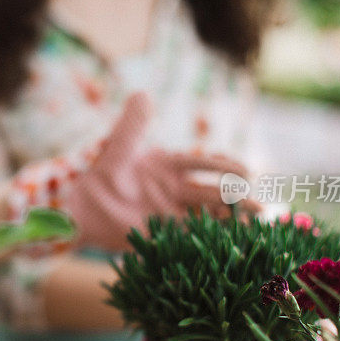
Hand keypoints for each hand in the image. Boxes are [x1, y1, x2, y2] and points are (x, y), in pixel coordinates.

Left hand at [10, 93, 258, 251]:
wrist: (79, 205)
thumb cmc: (96, 172)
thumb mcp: (118, 146)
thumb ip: (133, 124)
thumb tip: (143, 94)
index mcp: (167, 165)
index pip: (204, 164)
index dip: (225, 167)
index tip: (247, 171)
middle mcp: (173, 189)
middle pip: (211, 193)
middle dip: (236, 199)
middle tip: (259, 206)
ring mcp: (168, 212)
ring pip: (206, 216)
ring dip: (229, 221)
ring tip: (253, 227)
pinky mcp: (160, 233)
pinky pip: (188, 237)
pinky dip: (208, 241)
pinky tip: (228, 246)